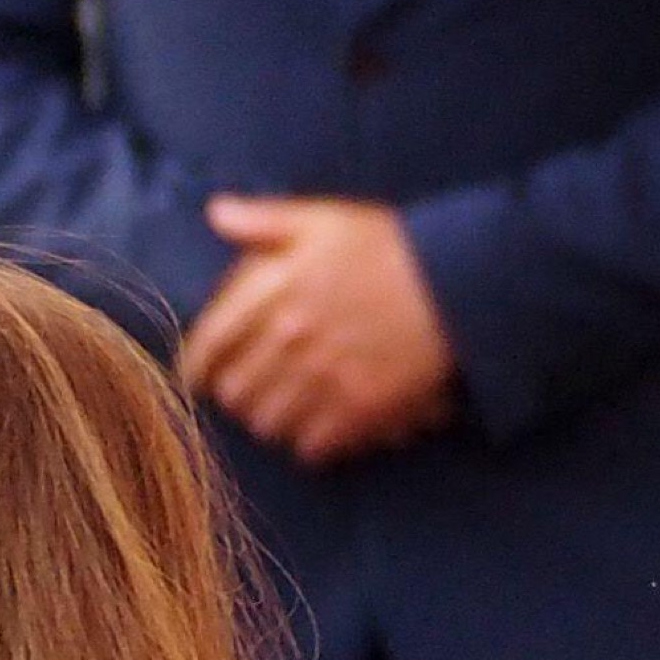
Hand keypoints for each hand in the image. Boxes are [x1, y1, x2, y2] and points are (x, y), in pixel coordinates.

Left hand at [179, 196, 455, 468]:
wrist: (463, 280)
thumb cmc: (391, 246)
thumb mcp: (326, 219)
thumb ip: (264, 219)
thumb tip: (215, 212)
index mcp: (275, 292)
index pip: (208, 344)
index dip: (195, 367)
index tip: (196, 378)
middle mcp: (292, 338)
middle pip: (234, 392)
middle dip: (236, 394)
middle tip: (248, 392)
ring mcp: (326, 377)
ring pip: (267, 423)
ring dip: (269, 420)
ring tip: (282, 410)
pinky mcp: (361, 409)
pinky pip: (310, 447)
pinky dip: (308, 442)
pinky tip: (318, 428)